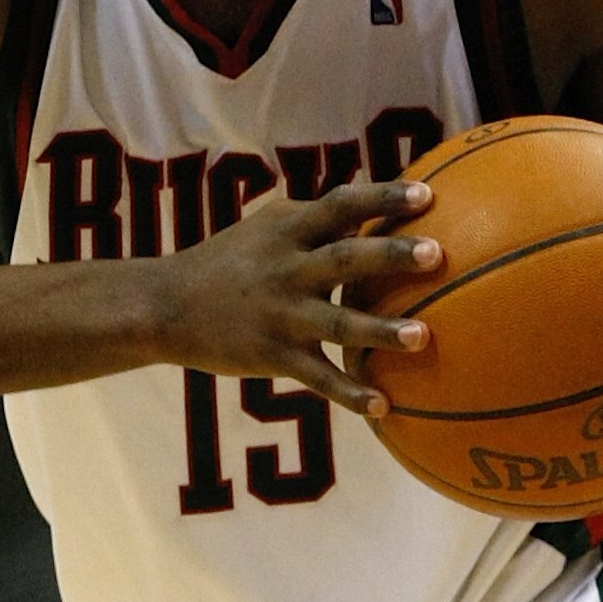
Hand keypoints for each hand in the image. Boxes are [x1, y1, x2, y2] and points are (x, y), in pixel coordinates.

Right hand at [149, 176, 442, 418]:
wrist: (165, 306)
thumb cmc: (230, 262)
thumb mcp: (267, 229)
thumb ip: (318, 219)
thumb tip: (377, 204)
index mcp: (288, 230)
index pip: (341, 204)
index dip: (383, 198)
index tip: (427, 195)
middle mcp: (287, 268)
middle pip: (345, 258)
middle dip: (391, 256)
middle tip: (437, 254)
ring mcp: (280, 314)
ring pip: (338, 323)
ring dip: (381, 331)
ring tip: (423, 336)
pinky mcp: (273, 355)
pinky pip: (317, 378)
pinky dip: (350, 394)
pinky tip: (383, 406)